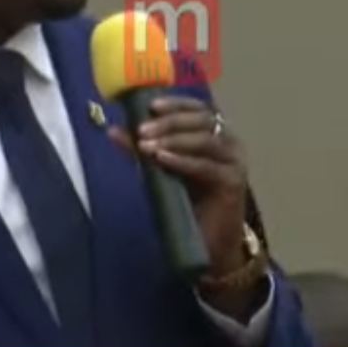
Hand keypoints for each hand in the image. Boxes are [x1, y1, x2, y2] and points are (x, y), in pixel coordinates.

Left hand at [108, 96, 263, 319]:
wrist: (210, 242)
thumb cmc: (189, 202)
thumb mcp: (162, 170)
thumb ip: (142, 149)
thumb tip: (113, 130)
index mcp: (214, 133)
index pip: (197, 109)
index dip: (175, 104)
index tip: (150, 105)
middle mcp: (229, 142)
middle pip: (201, 120)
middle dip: (169, 122)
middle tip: (141, 129)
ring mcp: (234, 161)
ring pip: (205, 140)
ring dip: (173, 139)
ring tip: (147, 145)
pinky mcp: (234, 182)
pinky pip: (207, 166)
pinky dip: (183, 160)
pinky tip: (163, 158)